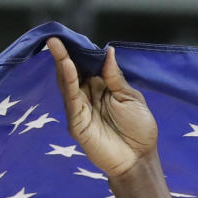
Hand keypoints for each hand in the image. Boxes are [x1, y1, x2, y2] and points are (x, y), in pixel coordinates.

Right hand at [47, 38, 156, 179]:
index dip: (81, 53)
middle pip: (73, 71)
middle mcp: (88, 96)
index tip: (73, 38)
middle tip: (57, 37)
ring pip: (67, 82)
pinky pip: (71, 98)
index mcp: (102, 88)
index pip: (87, 66)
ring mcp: (80, 108)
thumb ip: (116, 78)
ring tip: (57, 46)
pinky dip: (69, 81)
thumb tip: (108, 52)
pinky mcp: (76, 121)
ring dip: (62, 63)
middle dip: (65, 54)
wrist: (139, 160)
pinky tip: (68, 67)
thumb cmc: (139, 131)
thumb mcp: (131, 99)